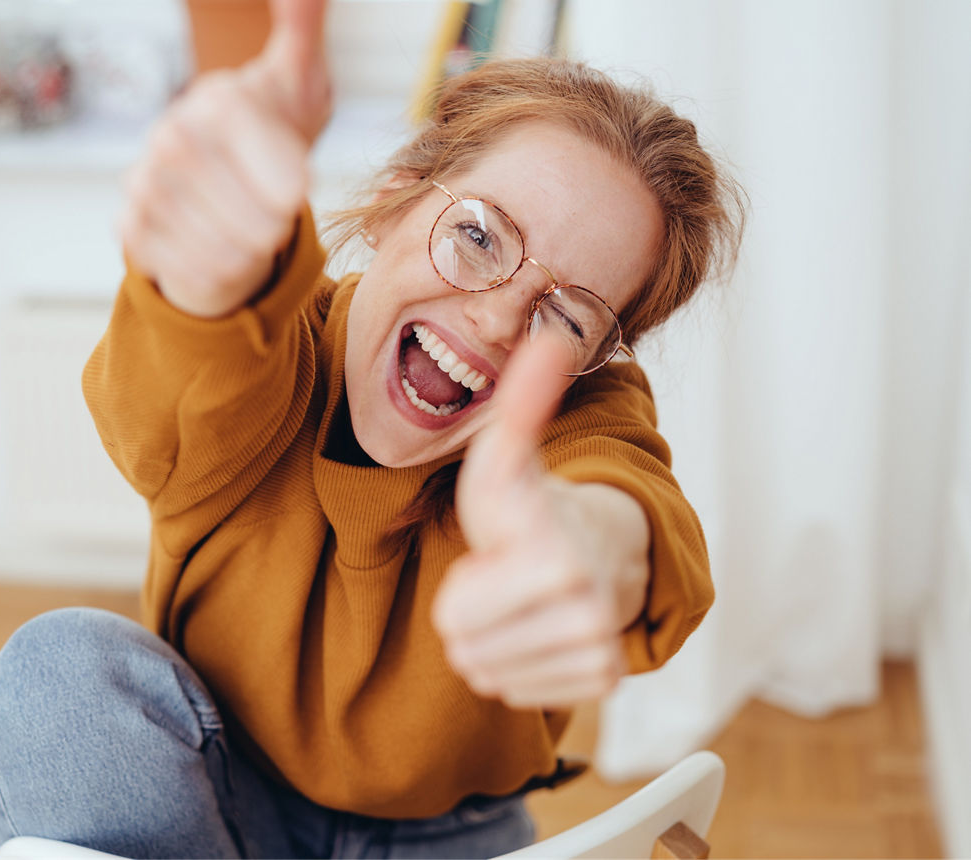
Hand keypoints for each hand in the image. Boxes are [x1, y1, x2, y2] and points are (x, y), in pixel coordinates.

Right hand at [119, 0, 332, 318]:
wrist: (221, 180)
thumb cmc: (270, 129)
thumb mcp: (298, 79)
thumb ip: (302, 27)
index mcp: (216, 102)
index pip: (273, 171)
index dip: (289, 187)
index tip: (299, 189)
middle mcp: (170, 138)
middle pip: (257, 220)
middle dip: (276, 224)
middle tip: (274, 209)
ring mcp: (145, 184)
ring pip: (230, 252)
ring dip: (253, 250)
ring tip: (251, 225)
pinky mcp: (131, 228)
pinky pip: (197, 272)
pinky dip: (223, 271)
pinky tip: (222, 244)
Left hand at [432, 337, 649, 709]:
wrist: (598, 546)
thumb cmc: (535, 506)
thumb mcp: (508, 456)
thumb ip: (520, 402)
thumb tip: (547, 336)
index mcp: (556, 559)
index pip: (454, 617)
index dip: (463, 585)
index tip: (501, 551)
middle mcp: (588, 611)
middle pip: (466, 651)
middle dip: (472, 614)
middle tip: (507, 577)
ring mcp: (599, 650)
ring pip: (487, 674)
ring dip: (492, 640)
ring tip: (521, 600)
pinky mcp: (603, 680)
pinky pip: (514, 692)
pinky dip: (516, 665)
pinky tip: (536, 626)